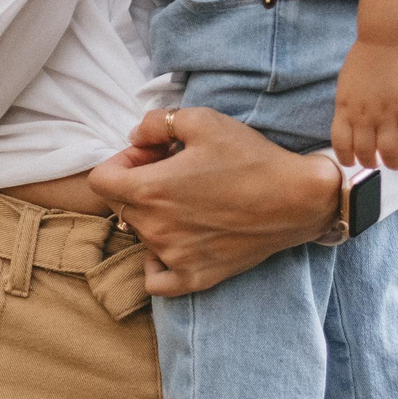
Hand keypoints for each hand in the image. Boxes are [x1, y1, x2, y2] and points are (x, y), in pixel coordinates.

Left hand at [87, 106, 338, 295]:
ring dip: (155, 215)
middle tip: (176, 170)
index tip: (150, 155)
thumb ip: (156, 123)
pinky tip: (178, 241)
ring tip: (190, 199)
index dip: (121, 162)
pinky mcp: (194, 277)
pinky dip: (158, 261)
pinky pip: (155, 278)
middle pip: (122, 205)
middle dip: (140, 183)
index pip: (101, 180)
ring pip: (141, 235)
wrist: (295, 199)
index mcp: (149, 190)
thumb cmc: (249, 158)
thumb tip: (136, 136)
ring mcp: (173, 257)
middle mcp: (154, 228)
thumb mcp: (202, 120)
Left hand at [333, 38, 397, 168]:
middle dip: (371, 163)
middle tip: (377, 163)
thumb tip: (348, 126)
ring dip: (393, 164)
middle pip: (365, 153)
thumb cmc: (365, 58)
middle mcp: (365, 115)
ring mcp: (388, 113)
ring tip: (397, 164)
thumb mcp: (346, 85)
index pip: (341, 145)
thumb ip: (347, 107)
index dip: (347, 159)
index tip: (353, 162)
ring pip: (389, 152)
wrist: (388, 39)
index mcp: (346, 108)